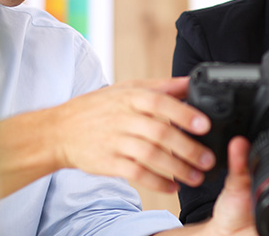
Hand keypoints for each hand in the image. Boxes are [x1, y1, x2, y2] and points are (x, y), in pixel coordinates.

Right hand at [0, 77, 214, 198]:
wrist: (59, 130)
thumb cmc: (98, 108)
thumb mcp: (126, 89)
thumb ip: (161, 87)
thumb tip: (191, 82)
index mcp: (130, 97)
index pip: (160, 102)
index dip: (183, 113)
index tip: (205, 125)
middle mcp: (123, 118)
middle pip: (160, 133)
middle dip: (188, 148)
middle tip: (209, 159)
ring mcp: (114, 141)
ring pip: (150, 156)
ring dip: (176, 169)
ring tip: (196, 177)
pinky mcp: (108, 162)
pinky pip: (136, 173)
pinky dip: (156, 182)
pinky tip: (172, 187)